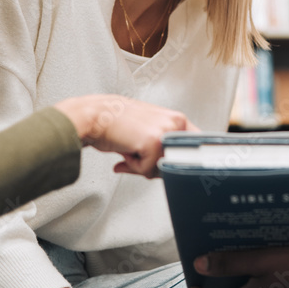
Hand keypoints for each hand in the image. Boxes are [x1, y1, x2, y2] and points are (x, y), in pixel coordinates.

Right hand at [54, 95, 196, 177]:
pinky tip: (127, 149)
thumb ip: (161, 150)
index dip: (184, 162)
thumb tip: (166, 172)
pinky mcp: (154, 142)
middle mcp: (176, 122)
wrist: (95, 115)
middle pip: (178, 163)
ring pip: (163, 168)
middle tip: (140, 154)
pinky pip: (148, 169)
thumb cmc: (116, 122)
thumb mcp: (146, 131)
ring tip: (132, 148)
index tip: (176, 167)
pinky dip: (134, 165)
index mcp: (177, 119)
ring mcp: (166, 132)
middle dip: (158, 166)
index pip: (193, 149)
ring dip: (145, 165)